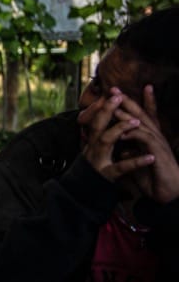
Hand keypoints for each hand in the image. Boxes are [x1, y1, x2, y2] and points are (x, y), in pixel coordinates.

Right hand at [78, 87, 155, 181]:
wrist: (79, 196)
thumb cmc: (92, 171)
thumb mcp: (93, 152)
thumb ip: (98, 137)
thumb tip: (102, 118)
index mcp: (91, 143)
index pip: (94, 120)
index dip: (101, 106)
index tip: (111, 93)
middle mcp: (91, 149)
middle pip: (97, 125)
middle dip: (107, 110)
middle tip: (117, 96)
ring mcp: (97, 161)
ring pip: (105, 141)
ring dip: (120, 129)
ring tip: (136, 122)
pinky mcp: (106, 175)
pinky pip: (121, 167)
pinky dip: (136, 162)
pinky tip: (150, 157)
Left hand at [111, 85, 178, 203]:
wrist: (168, 192)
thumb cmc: (155, 178)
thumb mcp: (139, 163)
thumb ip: (131, 153)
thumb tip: (122, 149)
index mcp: (150, 138)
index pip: (143, 117)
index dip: (136, 103)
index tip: (125, 92)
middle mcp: (155, 137)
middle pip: (140, 115)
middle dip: (127, 101)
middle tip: (113, 88)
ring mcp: (157, 143)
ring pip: (141, 123)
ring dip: (127, 113)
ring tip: (114, 103)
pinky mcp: (157, 152)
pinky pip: (144, 139)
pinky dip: (133, 133)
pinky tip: (122, 129)